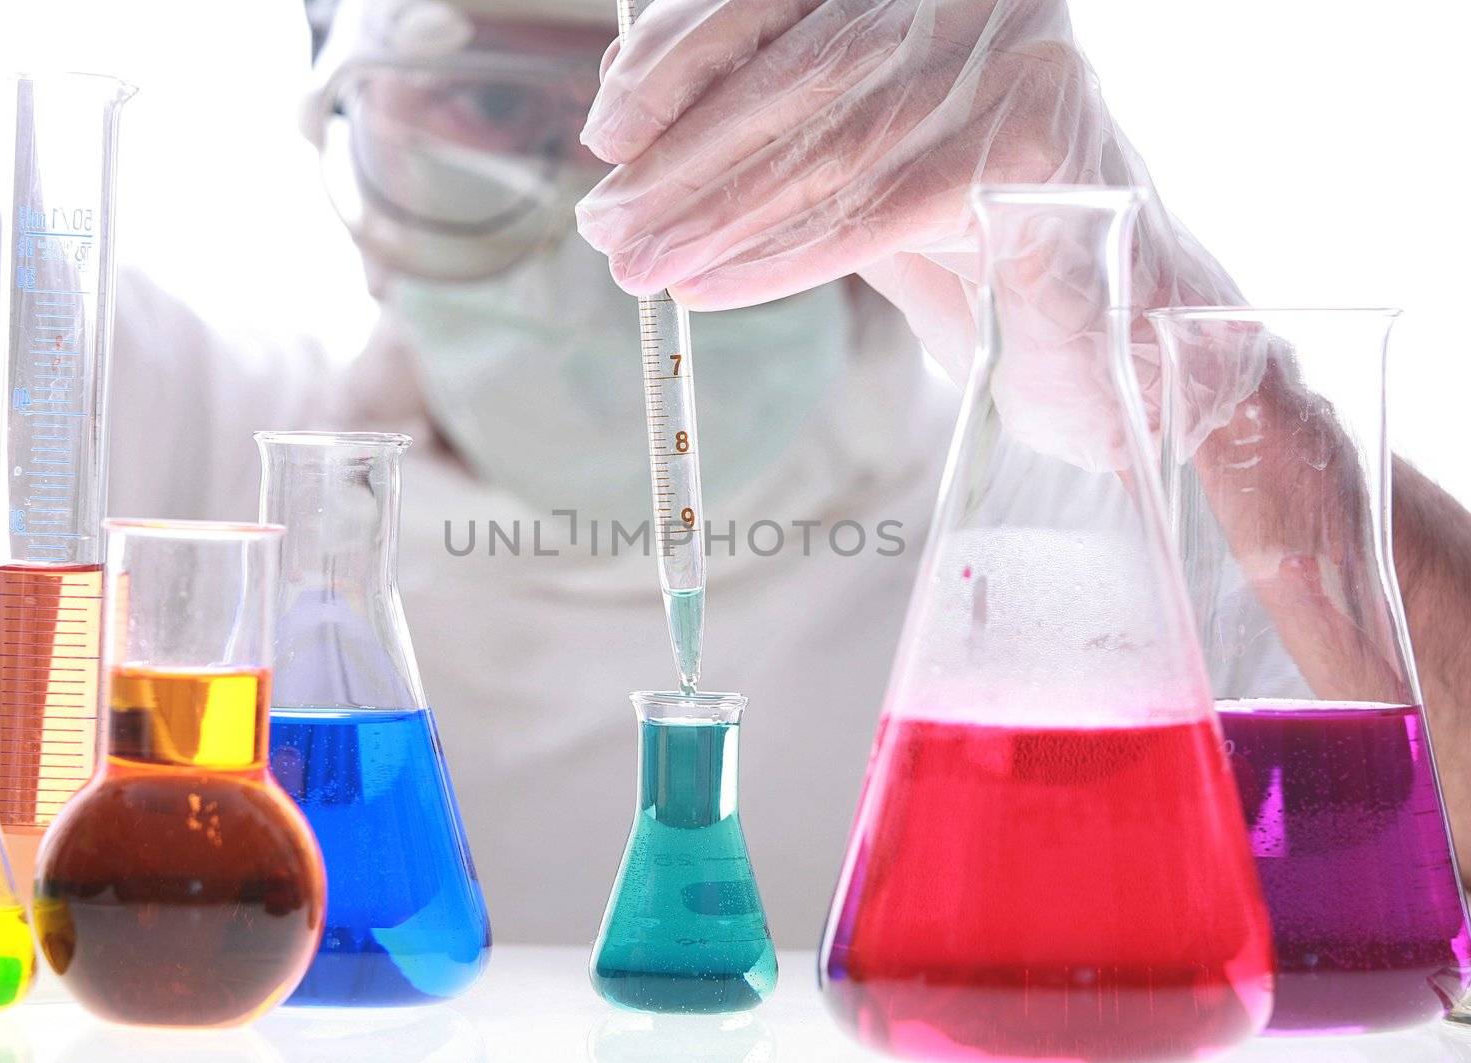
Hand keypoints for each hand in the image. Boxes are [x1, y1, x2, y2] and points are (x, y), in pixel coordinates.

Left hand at [575, 0, 1248, 466]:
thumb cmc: (985, 243)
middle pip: (796, 70)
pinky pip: (874, 207)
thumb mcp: (866, 160)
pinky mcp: (1034, 144)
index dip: (680, 55)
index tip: (608, 125)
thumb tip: (636, 125)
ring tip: (642, 266)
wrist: (1126, 338)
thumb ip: (781, 124)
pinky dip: (780, 253)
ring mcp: (1016, 61)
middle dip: (682, 157)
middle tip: (606, 225)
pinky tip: (712, 286)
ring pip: (827, 142)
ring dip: (713, 213)